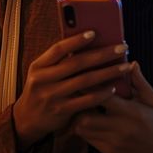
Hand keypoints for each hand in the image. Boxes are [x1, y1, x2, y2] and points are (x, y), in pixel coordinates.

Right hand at [12, 31, 132, 150]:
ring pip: (85, 81)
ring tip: (125, 66)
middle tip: (122, 47)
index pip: (58, 49)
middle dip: (102, 54)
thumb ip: (59, 62)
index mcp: (38, 66)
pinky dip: (101, 93)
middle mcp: (43, 80)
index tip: (94, 32)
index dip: (76, 40)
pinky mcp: (61, 111)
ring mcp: (52, 96)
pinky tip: (114, 88)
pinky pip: (86, 100)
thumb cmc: (42, 90)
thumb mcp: (43, 73)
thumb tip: (89, 44)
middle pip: (76, 63)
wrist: (27, 119)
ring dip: (108, 72)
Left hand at [71, 61, 152, 152]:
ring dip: (77, 117)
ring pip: (83, 130)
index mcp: (132, 112)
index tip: (80, 78)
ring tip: (78, 106)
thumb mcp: (151, 99)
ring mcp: (113, 143)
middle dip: (77, 105)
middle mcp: (121, 129)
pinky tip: (84, 119)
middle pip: (86, 117)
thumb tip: (131, 62)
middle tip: (73, 94)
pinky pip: (87, 140)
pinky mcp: (108, 152)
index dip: (89, 88)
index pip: (104, 99)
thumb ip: (139, 81)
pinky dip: (83, 128)